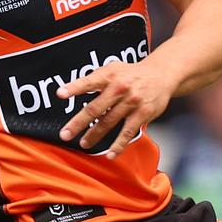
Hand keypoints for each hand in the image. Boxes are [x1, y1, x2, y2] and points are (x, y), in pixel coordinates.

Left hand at [57, 62, 172, 158]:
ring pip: (108, 122)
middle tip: (65, 134)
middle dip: (78, 123)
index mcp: (109, 75)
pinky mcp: (142, 114)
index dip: (74, 87)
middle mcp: (119, 88)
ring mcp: (131, 102)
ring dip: (94, 135)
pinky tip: (110, 154)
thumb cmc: (131, 73)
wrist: (160, 75)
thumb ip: (95, 78)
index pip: (88, 81)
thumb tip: (71, 88)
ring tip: (83, 144)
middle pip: (95, 108)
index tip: (60, 94)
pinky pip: (127, 132)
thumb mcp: (113, 68)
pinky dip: (118, 145)